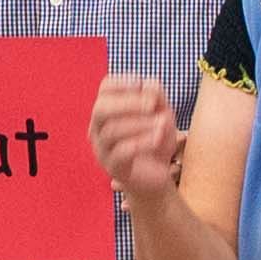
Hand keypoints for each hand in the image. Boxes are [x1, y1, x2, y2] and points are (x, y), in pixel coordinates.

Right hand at [86, 74, 182, 201]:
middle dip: (129, 103)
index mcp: (108, 111)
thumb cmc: (156, 141)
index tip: (141, 84)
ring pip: (111, 131)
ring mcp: (103, 149)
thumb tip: (147, 84)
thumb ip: (156, 96)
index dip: (122, 82)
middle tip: (152, 105)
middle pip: (101, 109)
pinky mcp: (114, 168)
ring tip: (161, 123)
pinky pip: (121, 152)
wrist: (158, 177)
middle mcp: (99, 129)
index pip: (105, 88)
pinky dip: (142, 142)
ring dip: (140, 123)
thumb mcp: (162, 114)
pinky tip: (157, 138)